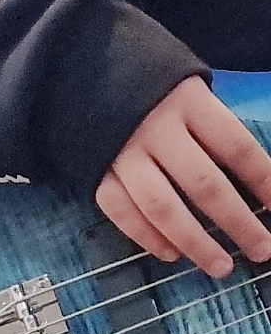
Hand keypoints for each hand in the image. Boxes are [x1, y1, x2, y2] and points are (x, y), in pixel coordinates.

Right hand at [95, 76, 270, 278]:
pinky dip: (146, 237)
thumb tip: (252, 180)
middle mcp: (155, 128)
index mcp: (189, 102)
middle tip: (262, 250)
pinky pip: (121, 212)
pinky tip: (171, 253)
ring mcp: (122, 153)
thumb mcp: (189, 89)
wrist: (81, 68)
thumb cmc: (151, 84)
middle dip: (238, 222)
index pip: (236, 147)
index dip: (263, 180)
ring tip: (221, 266)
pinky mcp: (95, 171)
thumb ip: (212, 130)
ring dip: (195, 242)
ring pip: (162, 207)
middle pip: (204, 184)